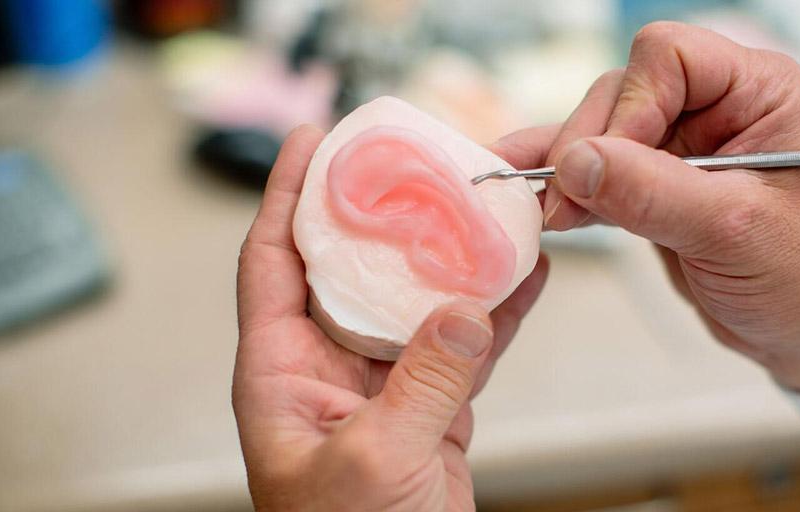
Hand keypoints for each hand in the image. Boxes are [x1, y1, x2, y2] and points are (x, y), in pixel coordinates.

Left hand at [233, 126, 548, 510]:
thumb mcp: (375, 463)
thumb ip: (422, 383)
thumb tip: (462, 311)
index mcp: (282, 375)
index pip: (273, 263)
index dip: (288, 197)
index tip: (312, 142)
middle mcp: (327, 371)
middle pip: (354, 268)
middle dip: (387, 215)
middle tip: (422, 166)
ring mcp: (383, 388)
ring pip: (418, 302)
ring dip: (454, 260)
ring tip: (488, 211)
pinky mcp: (432, 411)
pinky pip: (465, 347)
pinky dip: (497, 314)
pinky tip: (525, 278)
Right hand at [512, 22, 799, 395]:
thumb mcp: (733, 233)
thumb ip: (652, 193)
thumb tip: (575, 162)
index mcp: (756, 92)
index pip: (668, 59)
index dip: (631, 107)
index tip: (610, 166)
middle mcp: (717, 106)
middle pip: (622, 92)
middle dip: (587, 146)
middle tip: (563, 205)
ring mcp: (681, 145)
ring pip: (599, 130)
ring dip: (564, 168)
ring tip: (538, 208)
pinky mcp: (654, 183)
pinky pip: (596, 169)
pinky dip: (564, 186)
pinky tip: (531, 202)